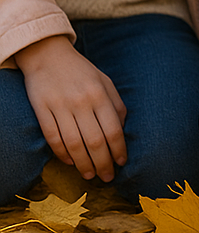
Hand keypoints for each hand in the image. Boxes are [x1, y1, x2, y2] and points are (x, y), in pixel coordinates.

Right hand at [14, 35, 126, 182]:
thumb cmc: (81, 70)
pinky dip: (62, 154)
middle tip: (107, 177)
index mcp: (100, 94)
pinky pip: (53, 138)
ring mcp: (60, 107)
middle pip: (94, 141)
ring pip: (74, 145)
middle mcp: (81, 102)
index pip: (113, 129)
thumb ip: (116, 104)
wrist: (48, 55)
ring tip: (90, 175)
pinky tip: (69, 162)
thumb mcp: (105, 81)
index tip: (122, 163)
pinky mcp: (42, 111)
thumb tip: (122, 129)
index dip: (119, 149)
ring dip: (83, 164)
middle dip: (103, 163)